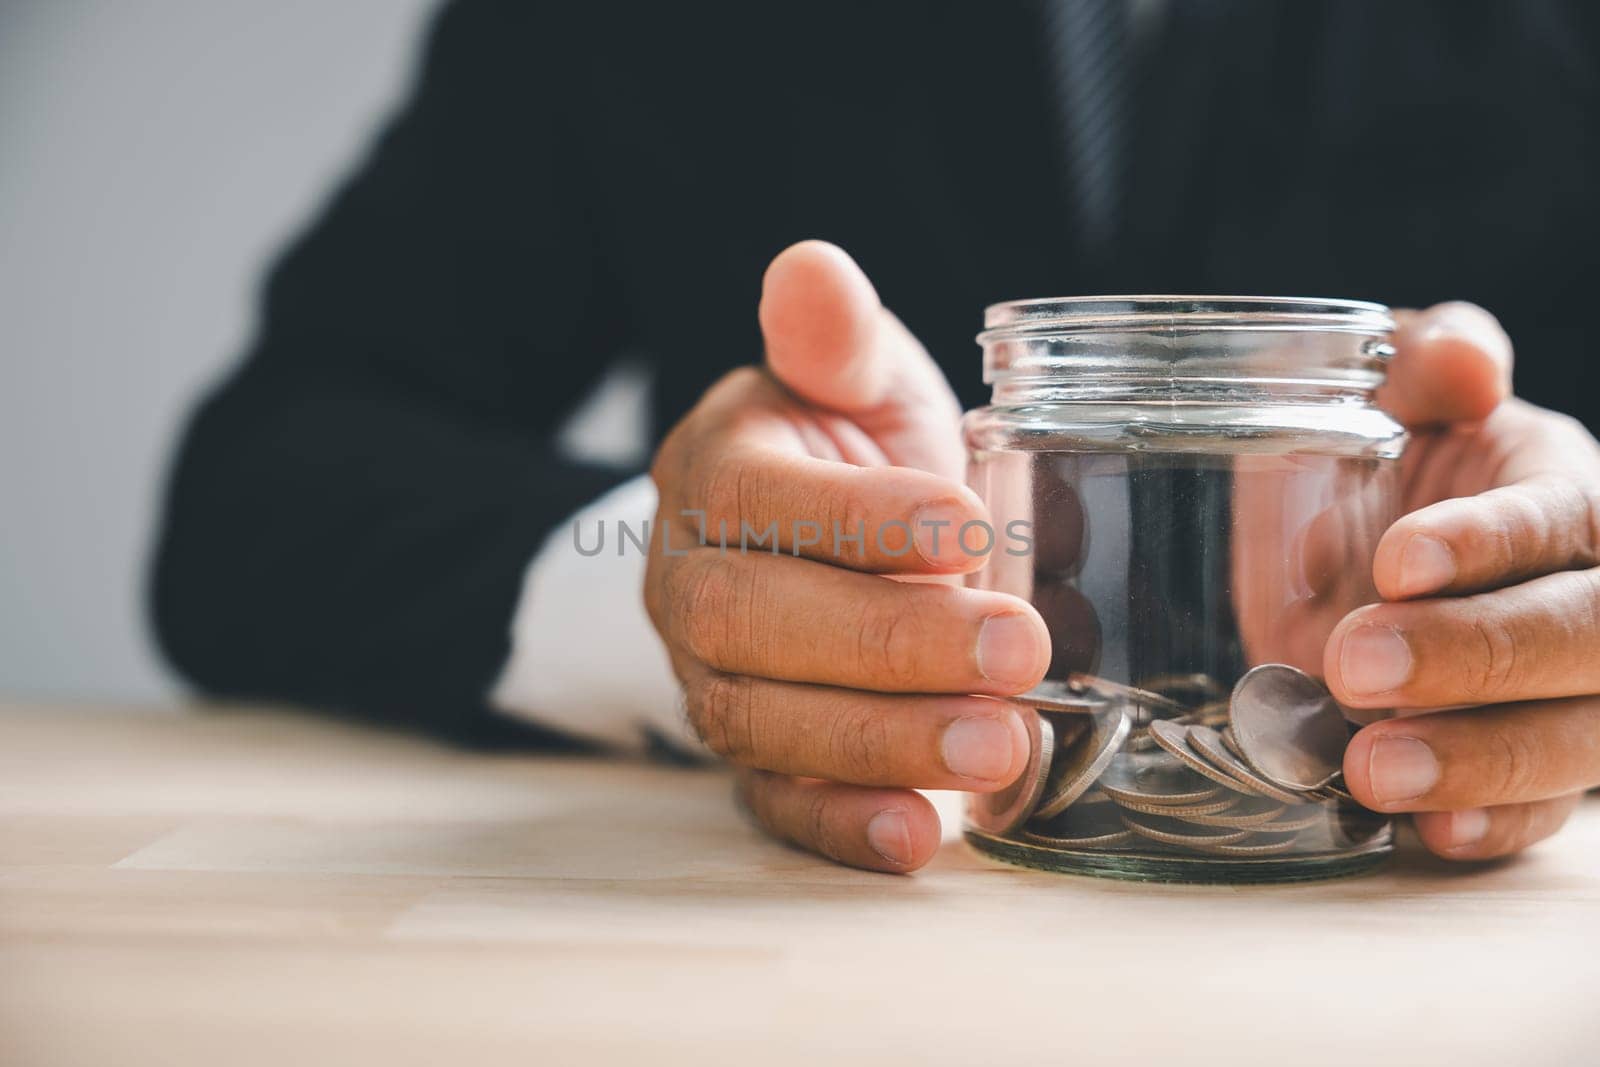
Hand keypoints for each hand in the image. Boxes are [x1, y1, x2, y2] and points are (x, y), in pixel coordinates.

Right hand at [644, 241, 1051, 872]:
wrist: (815, 540)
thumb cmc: (850, 450)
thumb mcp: (855, 378)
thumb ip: (834, 338)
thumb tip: (812, 267)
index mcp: (714, 473)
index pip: (760, 495)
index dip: (858, 517)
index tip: (966, 526)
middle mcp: (691, 581)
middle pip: (753, 620)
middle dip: (887, 642)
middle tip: (1014, 649)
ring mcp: (711, 676)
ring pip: (762, 720)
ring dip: (881, 740)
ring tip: (999, 745)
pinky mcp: (751, 755)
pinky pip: (771, 803)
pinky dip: (838, 827)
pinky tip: (914, 839)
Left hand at [1325, 303, 1599, 859]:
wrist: (1336, 549)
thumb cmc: (1375, 458)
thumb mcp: (1382, 388)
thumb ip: (1424, 360)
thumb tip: (1464, 360)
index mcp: (1565, 488)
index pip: (1563, 517)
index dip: (1489, 542)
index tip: (1395, 561)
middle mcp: (1591, 593)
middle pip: (1588, 634)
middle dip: (1480, 653)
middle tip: (1356, 662)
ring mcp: (1574, 690)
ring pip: (1581, 735)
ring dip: (1481, 757)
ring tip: (1372, 766)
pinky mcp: (1537, 765)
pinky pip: (1547, 809)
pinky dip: (1495, 824)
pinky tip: (1432, 831)